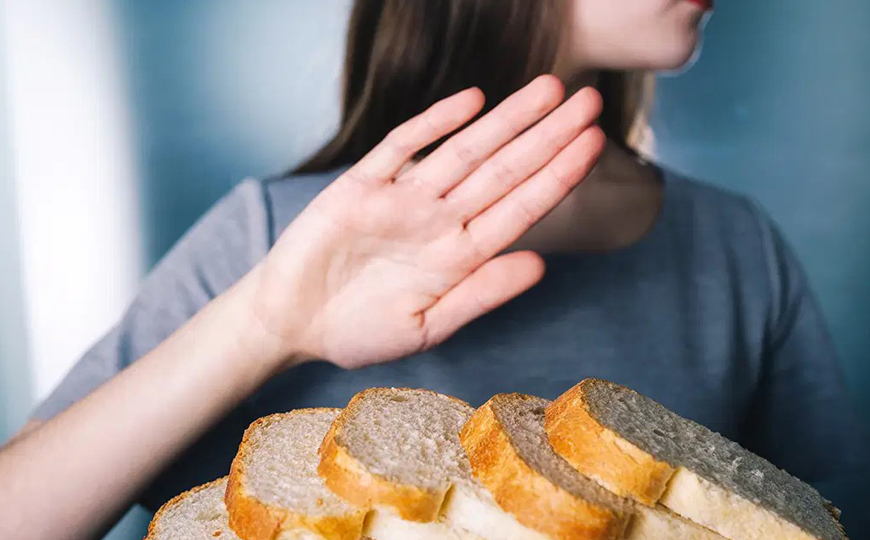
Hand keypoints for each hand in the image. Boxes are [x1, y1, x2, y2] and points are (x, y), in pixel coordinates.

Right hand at [253, 75, 603, 369]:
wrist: (291, 322)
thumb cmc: (358, 332)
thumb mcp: (426, 326)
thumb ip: (480, 295)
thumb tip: (540, 265)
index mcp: (459, 256)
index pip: (521, 209)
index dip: (558, 177)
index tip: (595, 146)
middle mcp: (439, 221)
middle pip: (504, 170)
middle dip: (548, 136)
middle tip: (591, 101)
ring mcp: (402, 200)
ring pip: (463, 151)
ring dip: (505, 120)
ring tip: (549, 89)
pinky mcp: (361, 185)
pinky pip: (401, 147)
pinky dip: (435, 123)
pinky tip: (472, 100)